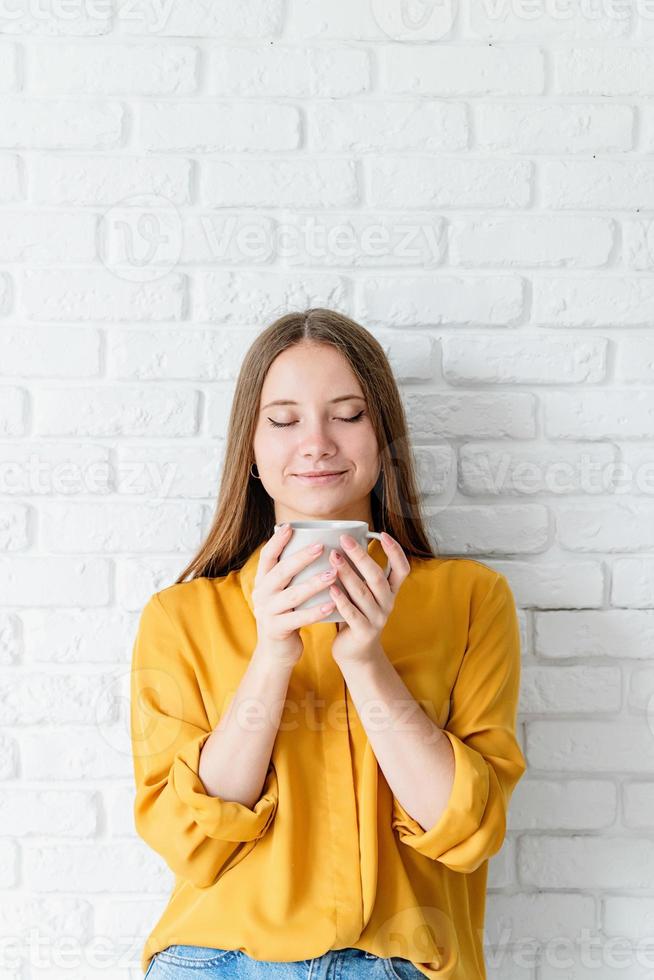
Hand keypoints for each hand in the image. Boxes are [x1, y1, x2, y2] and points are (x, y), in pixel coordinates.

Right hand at [252, 525, 338, 667]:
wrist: (276, 651)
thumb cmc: (286, 614)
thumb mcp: (282, 592)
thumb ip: (291, 574)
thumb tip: (313, 543)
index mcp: (263, 581)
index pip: (267, 557)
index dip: (277, 541)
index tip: (290, 527)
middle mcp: (262, 594)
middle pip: (281, 572)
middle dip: (301, 558)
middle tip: (322, 547)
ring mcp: (268, 612)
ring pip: (292, 595)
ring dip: (314, 583)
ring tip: (333, 574)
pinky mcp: (277, 629)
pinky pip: (299, 618)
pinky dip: (316, 611)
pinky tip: (331, 605)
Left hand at [327, 531, 410, 664]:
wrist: (356, 653)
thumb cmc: (356, 614)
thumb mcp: (363, 592)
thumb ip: (360, 573)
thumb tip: (344, 540)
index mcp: (391, 591)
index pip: (402, 568)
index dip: (395, 551)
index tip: (381, 533)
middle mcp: (388, 603)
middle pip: (377, 577)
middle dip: (361, 556)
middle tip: (344, 540)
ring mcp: (377, 619)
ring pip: (363, 593)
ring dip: (347, 574)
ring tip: (333, 557)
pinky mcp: (363, 632)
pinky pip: (352, 614)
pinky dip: (341, 600)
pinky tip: (330, 588)